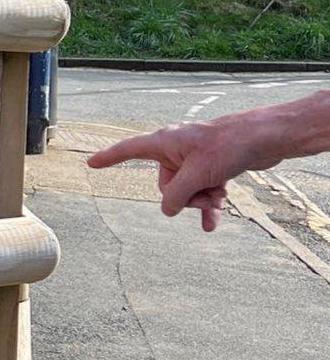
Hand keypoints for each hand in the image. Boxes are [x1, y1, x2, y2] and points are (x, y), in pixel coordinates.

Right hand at [86, 116, 279, 231]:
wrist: (268, 138)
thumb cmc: (232, 144)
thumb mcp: (198, 175)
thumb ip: (176, 195)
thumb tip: (168, 209)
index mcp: (164, 142)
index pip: (128, 150)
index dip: (109, 158)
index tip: (91, 163)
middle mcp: (177, 149)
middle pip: (165, 184)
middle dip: (184, 196)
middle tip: (204, 193)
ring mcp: (195, 159)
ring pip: (186, 191)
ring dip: (202, 200)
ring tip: (218, 199)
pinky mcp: (212, 166)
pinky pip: (203, 190)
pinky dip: (208, 204)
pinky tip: (213, 222)